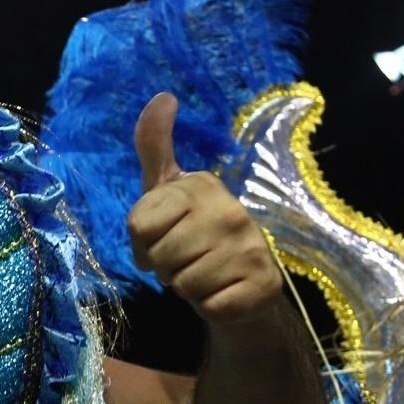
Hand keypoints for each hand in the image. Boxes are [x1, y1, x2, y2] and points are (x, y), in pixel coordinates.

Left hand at [128, 93, 283, 324]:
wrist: (239, 285)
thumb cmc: (192, 235)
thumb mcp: (164, 192)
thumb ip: (155, 146)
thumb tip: (162, 95)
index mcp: (202, 185)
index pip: (140, 226)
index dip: (142, 243)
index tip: (163, 237)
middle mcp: (231, 210)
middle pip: (161, 256)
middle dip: (164, 268)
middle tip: (185, 261)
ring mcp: (251, 246)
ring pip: (183, 284)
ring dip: (187, 288)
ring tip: (204, 275)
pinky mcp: (263, 284)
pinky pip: (209, 306)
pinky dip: (209, 307)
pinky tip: (223, 293)